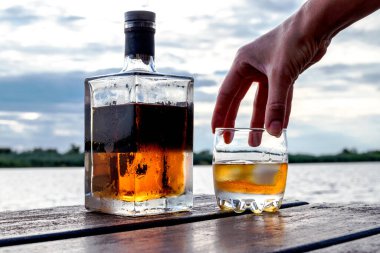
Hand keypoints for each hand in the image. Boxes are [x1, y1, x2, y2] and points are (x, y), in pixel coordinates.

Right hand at [211, 13, 329, 136]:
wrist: (316, 26)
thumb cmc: (293, 41)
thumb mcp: (281, 75)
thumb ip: (276, 105)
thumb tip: (273, 132)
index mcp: (242, 64)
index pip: (226, 93)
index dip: (220, 113)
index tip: (215, 130)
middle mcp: (252, 68)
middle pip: (239, 99)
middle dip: (236, 120)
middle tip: (230, 139)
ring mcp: (268, 72)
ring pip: (261, 102)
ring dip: (260, 121)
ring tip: (255, 141)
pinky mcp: (283, 74)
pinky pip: (278, 98)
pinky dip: (279, 112)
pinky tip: (278, 127)